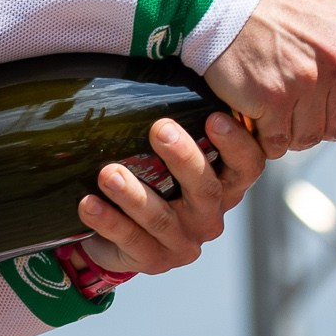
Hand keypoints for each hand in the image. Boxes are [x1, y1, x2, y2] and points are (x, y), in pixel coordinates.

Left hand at [78, 112, 264, 274]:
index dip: (236, 145)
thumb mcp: (163, 158)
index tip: (213, 118)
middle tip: (160, 129)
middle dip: (183, 158)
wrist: (116, 235)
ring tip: (108, 173)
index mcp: (223, 187)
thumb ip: (174, 128)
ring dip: (134, 194)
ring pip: (162, 218)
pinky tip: (88, 204)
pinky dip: (108, 221)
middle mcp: (209, 216)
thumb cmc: (148, 182)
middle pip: (206, 189)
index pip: (247, 167)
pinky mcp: (154, 260)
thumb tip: (155, 74)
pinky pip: (131, 240)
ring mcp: (183, 242)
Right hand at [203, 0, 335, 158]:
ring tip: (273, 102)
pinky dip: (264, 136)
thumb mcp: (329, 15)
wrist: (221, 2)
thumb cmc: (271, 9)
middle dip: (319, 121)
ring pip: (309, 137)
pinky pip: (277, 142)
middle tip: (296, 101)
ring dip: (289, 129)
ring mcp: (305, 82)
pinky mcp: (272, 99)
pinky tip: (256, 112)